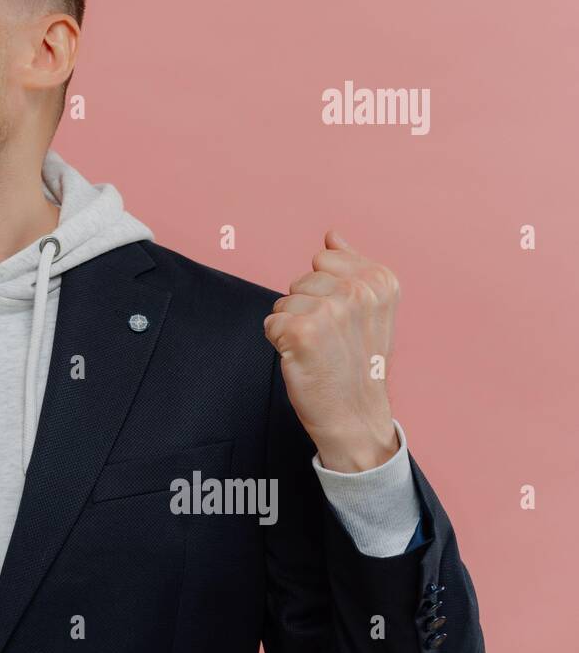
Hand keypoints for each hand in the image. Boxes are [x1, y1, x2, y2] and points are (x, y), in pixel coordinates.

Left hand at [263, 229, 399, 471]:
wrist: (356, 417)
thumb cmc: (359, 363)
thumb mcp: (370, 310)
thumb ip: (351, 268)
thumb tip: (332, 235)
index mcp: (380, 280)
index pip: (323, 261)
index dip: (324, 291)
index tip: (345, 321)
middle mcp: (358, 291)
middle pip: (301, 280)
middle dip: (307, 308)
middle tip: (331, 341)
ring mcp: (330, 310)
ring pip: (284, 301)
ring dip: (293, 326)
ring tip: (319, 351)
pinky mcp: (301, 331)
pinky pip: (271, 322)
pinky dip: (279, 343)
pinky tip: (303, 360)